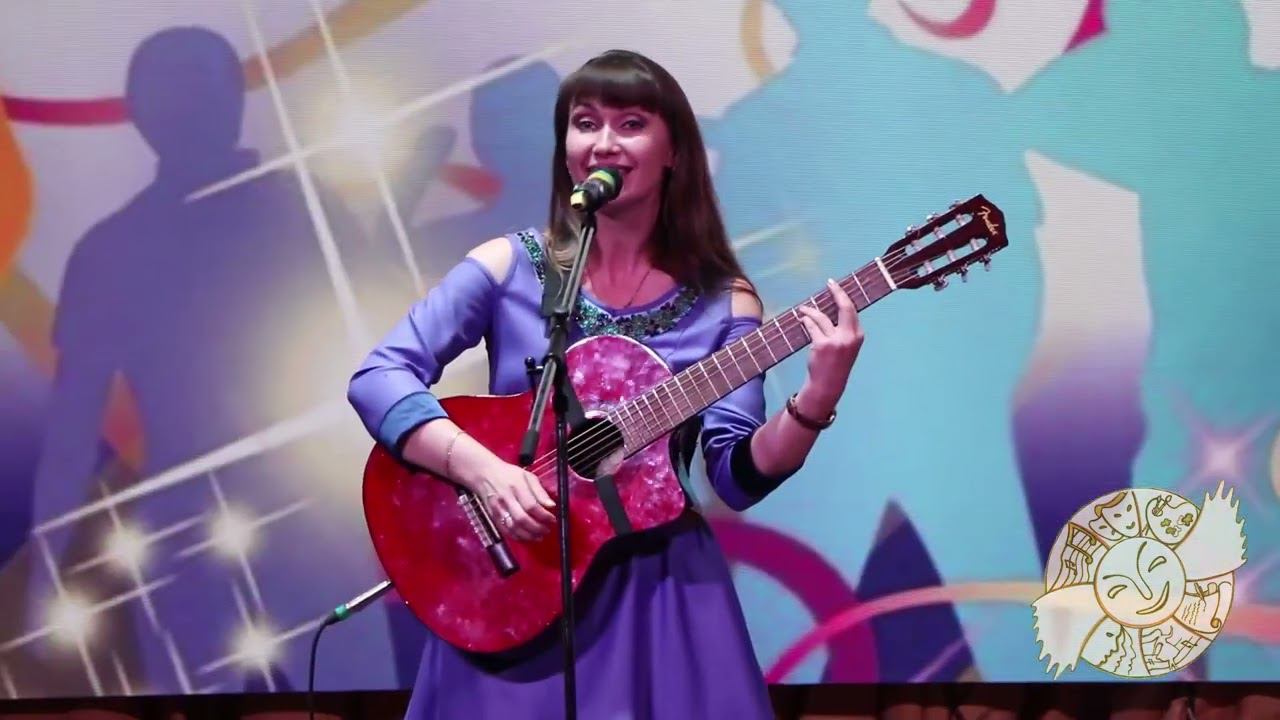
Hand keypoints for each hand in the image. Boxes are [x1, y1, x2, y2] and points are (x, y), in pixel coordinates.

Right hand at [468, 460, 555, 541]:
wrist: (484, 474)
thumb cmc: (508, 474)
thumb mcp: (527, 476)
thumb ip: (540, 491)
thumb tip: (551, 505)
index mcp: (516, 486)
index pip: (531, 506)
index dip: (544, 516)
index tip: (552, 519)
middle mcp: (506, 499)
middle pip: (522, 519)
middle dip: (537, 528)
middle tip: (546, 530)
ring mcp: (498, 509)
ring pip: (513, 528)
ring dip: (528, 535)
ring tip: (539, 536)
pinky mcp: (493, 516)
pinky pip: (506, 531)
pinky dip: (517, 537)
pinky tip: (526, 537)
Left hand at [795, 278, 864, 413]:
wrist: (828, 384)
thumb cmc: (836, 364)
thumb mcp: (846, 346)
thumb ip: (844, 330)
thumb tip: (832, 308)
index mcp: (858, 336)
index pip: (852, 310)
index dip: (843, 295)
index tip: (835, 285)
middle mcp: (849, 337)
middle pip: (844, 307)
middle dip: (836, 292)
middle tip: (829, 283)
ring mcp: (835, 341)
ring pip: (822, 317)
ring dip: (810, 311)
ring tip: (803, 310)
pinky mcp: (821, 345)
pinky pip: (812, 326)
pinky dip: (806, 321)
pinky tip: (802, 320)